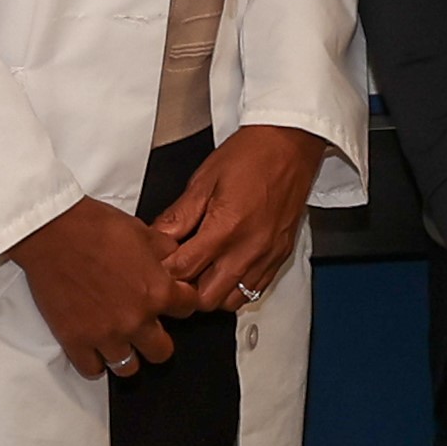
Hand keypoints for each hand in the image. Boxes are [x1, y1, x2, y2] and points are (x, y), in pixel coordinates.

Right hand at [9, 198, 196, 379]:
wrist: (52, 231)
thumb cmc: (93, 227)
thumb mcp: (142, 231)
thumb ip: (163, 250)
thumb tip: (172, 256)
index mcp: (158, 292)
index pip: (189, 309)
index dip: (182, 302)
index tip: (173, 302)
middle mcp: (136, 320)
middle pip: (162, 351)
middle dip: (158, 339)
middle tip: (147, 328)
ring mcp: (106, 335)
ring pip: (129, 367)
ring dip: (127, 354)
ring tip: (119, 341)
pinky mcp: (75, 341)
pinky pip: (92, 370)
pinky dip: (95, 363)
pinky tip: (94, 349)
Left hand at [159, 124, 327, 310]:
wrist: (290, 144)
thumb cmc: (252, 154)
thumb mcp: (204, 179)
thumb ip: (179, 214)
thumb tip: (157, 236)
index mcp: (225, 228)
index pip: (183, 270)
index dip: (163, 270)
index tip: (155, 263)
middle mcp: (248, 249)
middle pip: (206, 298)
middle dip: (185, 290)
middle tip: (176, 271)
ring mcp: (266, 256)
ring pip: (231, 301)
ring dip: (211, 292)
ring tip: (200, 272)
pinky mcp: (279, 256)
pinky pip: (254, 291)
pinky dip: (236, 289)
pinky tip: (225, 270)